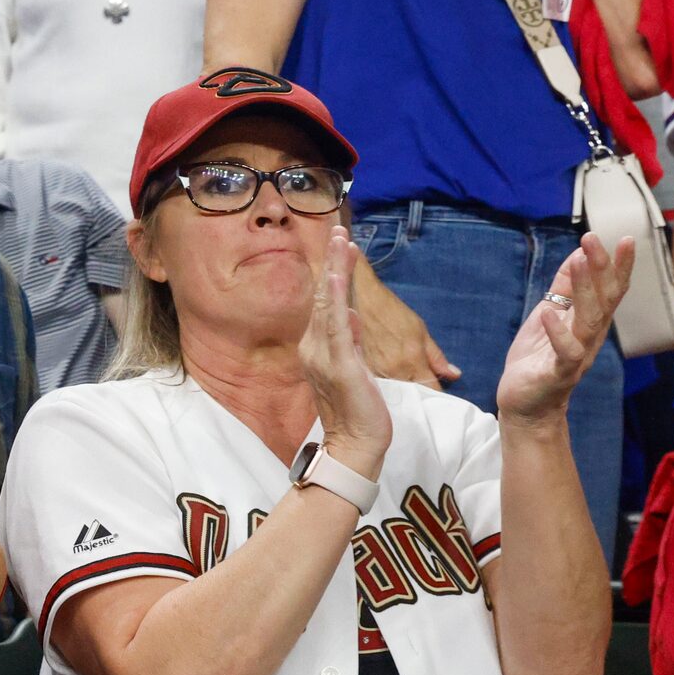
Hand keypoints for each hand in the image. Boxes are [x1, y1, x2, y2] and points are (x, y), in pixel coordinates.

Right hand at [299, 227, 392, 486]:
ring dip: (334, 269)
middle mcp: (315, 347)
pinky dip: (334, 298)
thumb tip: (350, 316)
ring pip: (327, 303)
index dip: (334, 273)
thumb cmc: (358, 414)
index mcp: (319, 349)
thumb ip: (350, 343)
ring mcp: (325, 355)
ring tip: (340, 239)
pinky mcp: (340, 363)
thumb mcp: (355, 370)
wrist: (355, 447)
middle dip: (331, 260)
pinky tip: (335, 277)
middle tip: (338, 228)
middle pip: (323, 295)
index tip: (340, 245)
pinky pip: (336, 325)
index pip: (327, 303)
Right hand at [352, 267, 457, 387]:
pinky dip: (386, 389)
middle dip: (419, 398)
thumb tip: (454, 375)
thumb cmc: (393, 312)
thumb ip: (436, 357)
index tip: (439, 397)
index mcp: (413, 361)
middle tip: (422, 395)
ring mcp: (376, 374)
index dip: (437, 396)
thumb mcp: (420, 330)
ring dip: (401, 395)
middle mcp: (394, 372)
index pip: (431, 391)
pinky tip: (386, 385)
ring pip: (395, 395)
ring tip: (404, 391)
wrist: (362, 300)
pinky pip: (379, 388)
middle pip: (412, 398)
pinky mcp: (362, 373)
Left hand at [498, 235, 633, 424]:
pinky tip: (549, 312)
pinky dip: (558, 333)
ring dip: (585, 289)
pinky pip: (565, 353)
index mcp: (589, 322)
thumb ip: (564, 288)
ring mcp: (577, 355)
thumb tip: (577, 254)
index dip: (619, 266)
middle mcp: (590, 337)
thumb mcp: (550, 314)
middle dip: (601, 268)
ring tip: (578, 260)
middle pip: (604, 299)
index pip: (610, 290)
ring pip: (589, 320)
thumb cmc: (539, 358)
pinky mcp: (558, 373)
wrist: (527, 405)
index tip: (624, 239)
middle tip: (593, 238)